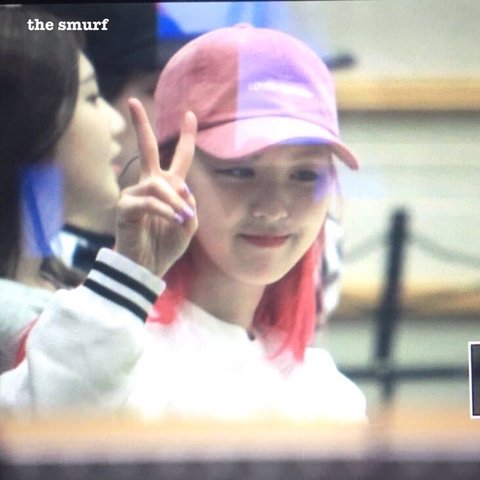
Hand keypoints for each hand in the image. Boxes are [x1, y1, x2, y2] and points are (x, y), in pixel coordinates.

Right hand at [115, 98, 197, 276]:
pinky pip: (149, 201)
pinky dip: (165, 211)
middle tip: (133, 101)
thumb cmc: (167, 246)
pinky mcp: (125, 207)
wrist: (147, 267)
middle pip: (146, 148)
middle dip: (140, 125)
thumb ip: (189, 205)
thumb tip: (181, 188)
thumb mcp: (188, 225)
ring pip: (159, 184)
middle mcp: (149, 185)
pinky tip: (173, 221)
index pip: (179, 158)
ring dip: (176, 202)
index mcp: (168, 187)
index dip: (186, 137)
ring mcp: (134, 194)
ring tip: (183, 219)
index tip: (191, 115)